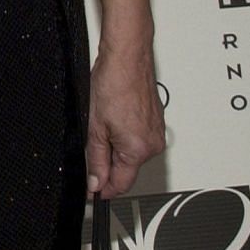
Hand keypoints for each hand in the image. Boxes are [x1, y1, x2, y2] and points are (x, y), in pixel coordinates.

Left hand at [86, 47, 164, 197]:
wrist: (127, 59)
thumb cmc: (113, 84)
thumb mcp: (95, 127)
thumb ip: (96, 159)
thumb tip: (96, 182)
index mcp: (138, 150)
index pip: (121, 184)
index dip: (103, 189)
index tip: (93, 191)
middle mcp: (153, 144)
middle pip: (127, 169)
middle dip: (108, 164)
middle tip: (93, 146)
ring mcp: (157, 133)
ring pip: (132, 154)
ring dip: (117, 148)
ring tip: (104, 124)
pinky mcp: (157, 123)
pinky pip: (139, 140)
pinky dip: (125, 136)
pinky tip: (115, 119)